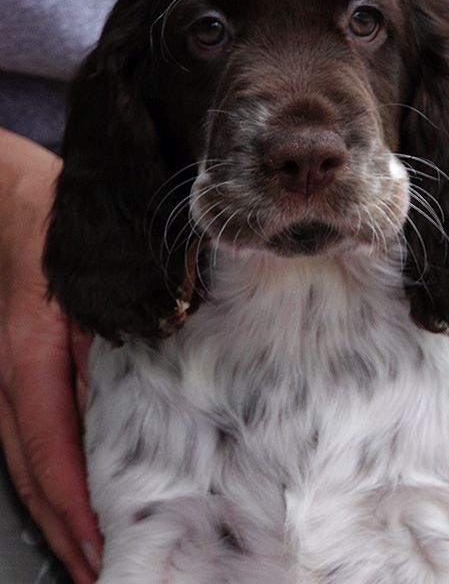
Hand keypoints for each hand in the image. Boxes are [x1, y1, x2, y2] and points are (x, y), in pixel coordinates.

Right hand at [0, 140, 101, 582]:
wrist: (10, 202)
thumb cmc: (56, 231)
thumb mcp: (96, 279)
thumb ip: (111, 337)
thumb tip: (134, 395)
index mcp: (30, 353)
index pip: (49, 447)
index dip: (72, 505)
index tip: (97, 548)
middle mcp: (8, 374)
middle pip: (30, 468)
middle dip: (62, 525)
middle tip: (96, 572)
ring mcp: (2, 373)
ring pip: (22, 458)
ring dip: (53, 508)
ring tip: (84, 550)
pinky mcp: (11, 367)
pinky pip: (24, 432)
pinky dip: (45, 471)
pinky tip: (67, 490)